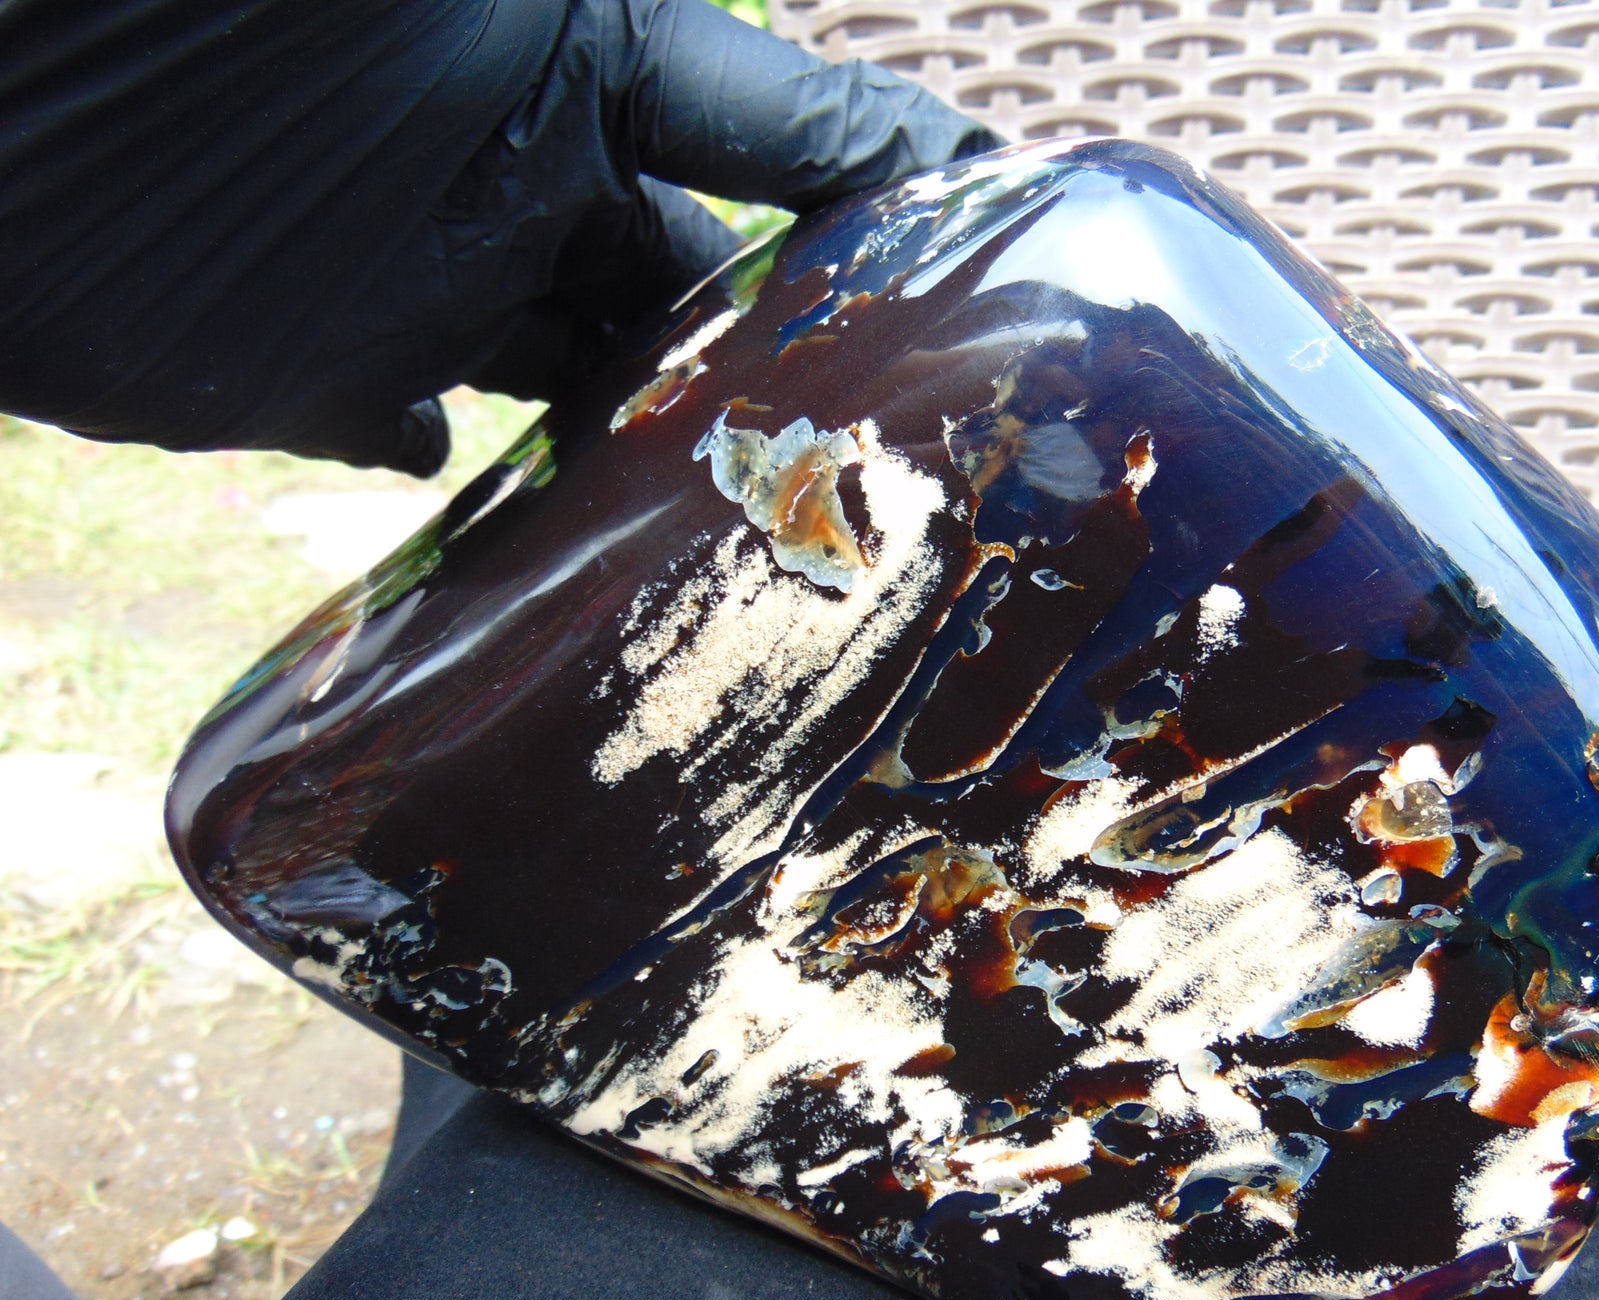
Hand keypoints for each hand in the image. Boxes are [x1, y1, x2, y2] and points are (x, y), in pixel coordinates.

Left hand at [0, 0, 1001, 474]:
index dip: (903, 204)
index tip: (1020, 286)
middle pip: (703, 306)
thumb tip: (935, 150)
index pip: (788, 144)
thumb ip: (681, 75)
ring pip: (588, 403)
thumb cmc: (214, 26)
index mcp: (579, 86)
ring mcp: (421, 291)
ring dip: (662, 471)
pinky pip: (433, 458)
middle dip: (797, 382)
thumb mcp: (511, 16)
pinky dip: (489, 516)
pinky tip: (552, 580)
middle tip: (900, 492)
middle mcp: (522, 192)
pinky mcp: (307, 379)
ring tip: (764, 562)